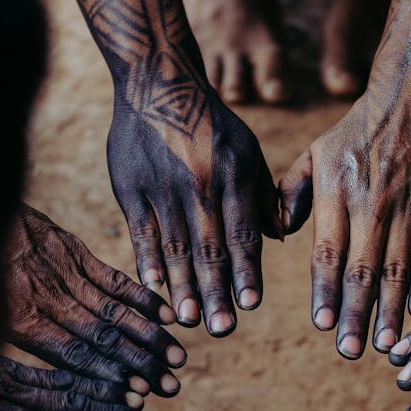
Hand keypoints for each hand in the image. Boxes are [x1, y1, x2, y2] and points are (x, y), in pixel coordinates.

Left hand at [8, 205, 184, 395]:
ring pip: (113, 310)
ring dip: (149, 336)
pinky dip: (141, 298)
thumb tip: (45, 381)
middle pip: (101, 337)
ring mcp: (65, 273)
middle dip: (139, 364)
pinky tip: (166, 316)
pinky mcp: (74, 252)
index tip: (136, 397)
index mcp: (21, 320)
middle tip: (170, 386)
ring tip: (177, 359)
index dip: (106, 377)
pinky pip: (114, 278)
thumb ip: (12, 344)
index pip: (73, 355)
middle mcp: (48, 299)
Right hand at [108, 88, 281, 335]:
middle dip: (216, 291)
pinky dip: (147, 259)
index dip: (246, 270)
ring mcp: (162, 185)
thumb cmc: (212, 124)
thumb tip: (281, 238)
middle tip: (222, 328)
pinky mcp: (129, 185)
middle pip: (210, 247)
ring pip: (175, 244)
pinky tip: (154, 287)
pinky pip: (141, 229)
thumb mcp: (246, 149)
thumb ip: (263, 194)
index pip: (242, 232)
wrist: (159, 81)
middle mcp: (200, 183)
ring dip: (183, 285)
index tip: (251, 304)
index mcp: (233, 175)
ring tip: (189, 319)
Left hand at [279, 96, 410, 358]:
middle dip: (356, 315)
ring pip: (397, 269)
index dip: (325, 291)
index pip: (327, 253)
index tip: (322, 325)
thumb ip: (292, 192)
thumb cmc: (357, 128)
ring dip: (391, 311)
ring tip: (387, 346)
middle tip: (351, 352)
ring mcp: (407, 209)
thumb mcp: (316, 152)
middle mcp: (371, 206)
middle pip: (362, 270)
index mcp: (336, 195)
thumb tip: (277, 231)